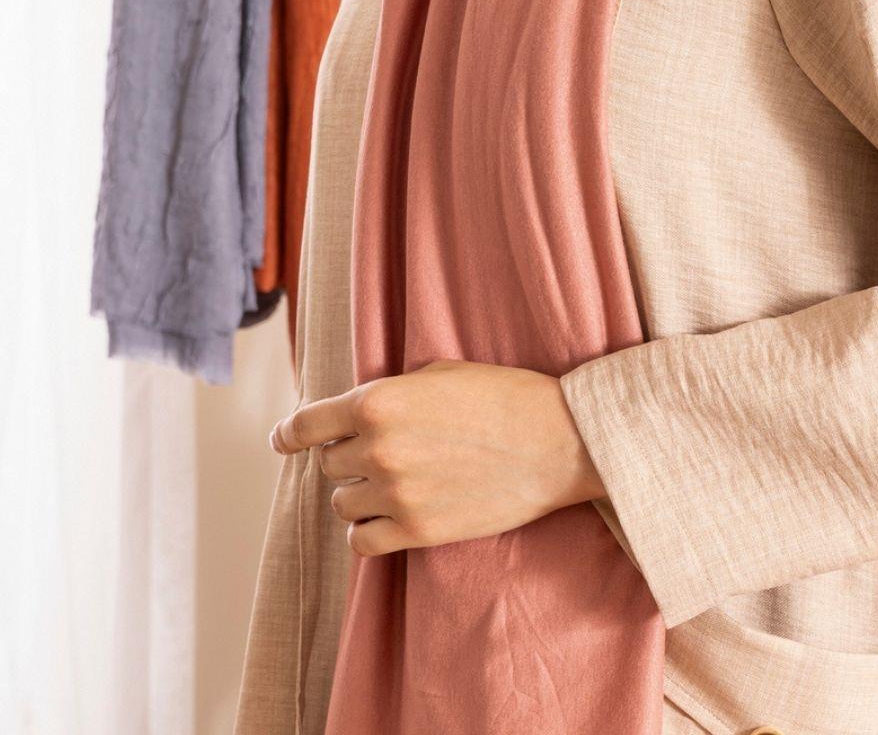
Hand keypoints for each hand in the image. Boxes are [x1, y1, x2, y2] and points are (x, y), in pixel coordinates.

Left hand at [268, 360, 606, 555]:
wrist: (555, 441)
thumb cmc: (502, 396)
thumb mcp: (438, 374)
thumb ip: (389, 395)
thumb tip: (355, 415)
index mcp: (378, 402)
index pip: (309, 424)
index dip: (291, 434)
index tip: (284, 441)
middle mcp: (378, 448)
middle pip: (330, 465)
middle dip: (348, 458)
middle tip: (381, 453)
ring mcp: (396, 494)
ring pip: (343, 504)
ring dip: (360, 494)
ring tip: (394, 484)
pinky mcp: (417, 532)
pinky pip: (362, 543)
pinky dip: (369, 532)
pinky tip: (389, 518)